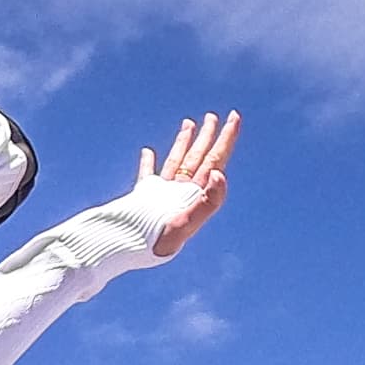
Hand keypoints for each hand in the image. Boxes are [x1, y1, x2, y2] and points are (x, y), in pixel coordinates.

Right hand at [144, 111, 239, 256]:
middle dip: (209, 136)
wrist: (129, 249)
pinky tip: (148, 151)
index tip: (234, 118)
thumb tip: (220, 172)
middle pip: (200, 157)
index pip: (216, 160)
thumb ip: (208, 201)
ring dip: (184, 142)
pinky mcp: (144, 196)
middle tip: (215, 115)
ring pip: (178, 161)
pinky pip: (148, 174)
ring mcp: (164, 193)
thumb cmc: (159, 241)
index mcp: (196, 194)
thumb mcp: (188, 223)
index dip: (227, 139)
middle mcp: (183, 191)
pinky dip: (148, 162)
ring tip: (190, 123)